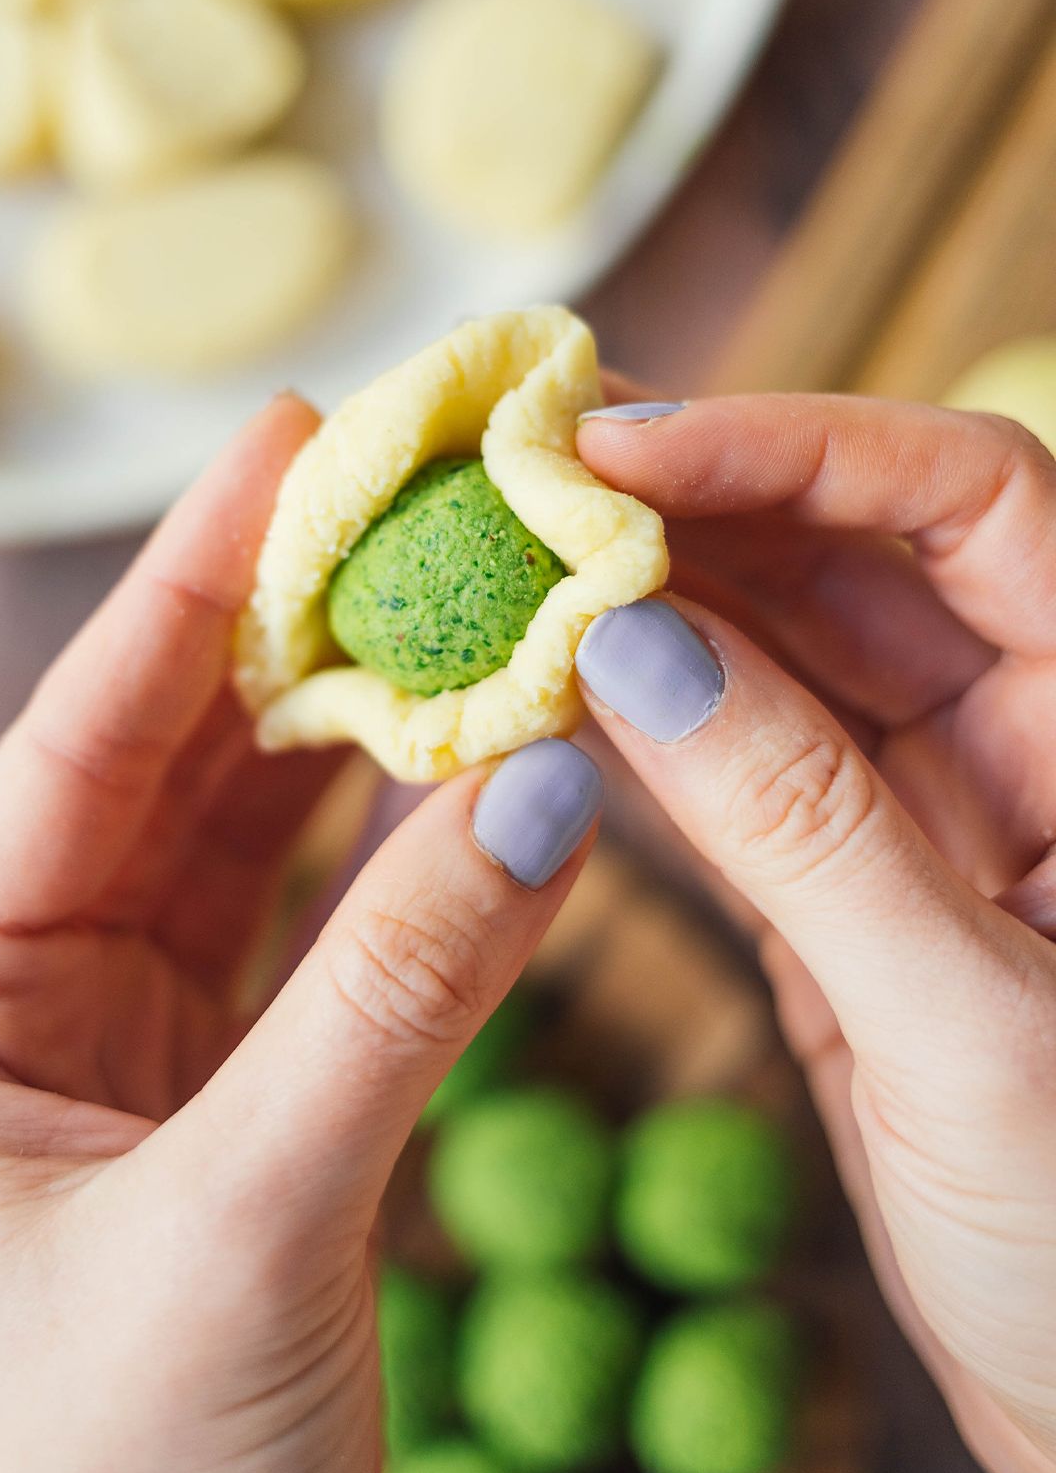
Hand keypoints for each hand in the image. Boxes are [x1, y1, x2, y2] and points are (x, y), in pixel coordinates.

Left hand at [0, 397, 613, 1472]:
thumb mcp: (242, 1222)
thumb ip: (391, 1005)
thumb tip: (537, 793)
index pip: (56, 764)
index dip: (170, 599)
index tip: (274, 451)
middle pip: (147, 786)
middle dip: (269, 637)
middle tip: (394, 480)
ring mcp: (112, 1079)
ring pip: (242, 860)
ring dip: (350, 737)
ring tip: (458, 582)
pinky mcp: (223, 1139)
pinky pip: (314, 959)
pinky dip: (400, 869)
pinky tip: (479, 762)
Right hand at [564, 394, 1055, 1472]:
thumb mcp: (976, 1031)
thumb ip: (805, 824)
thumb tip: (634, 641)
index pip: (969, 497)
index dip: (795, 442)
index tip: (609, 449)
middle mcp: (1041, 749)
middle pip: (853, 553)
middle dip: (679, 500)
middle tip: (494, 481)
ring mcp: (944, 827)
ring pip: (774, 654)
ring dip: (631, 608)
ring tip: (473, 574)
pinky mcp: (855, 912)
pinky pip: (729, 774)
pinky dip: (625, 731)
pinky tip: (517, 703)